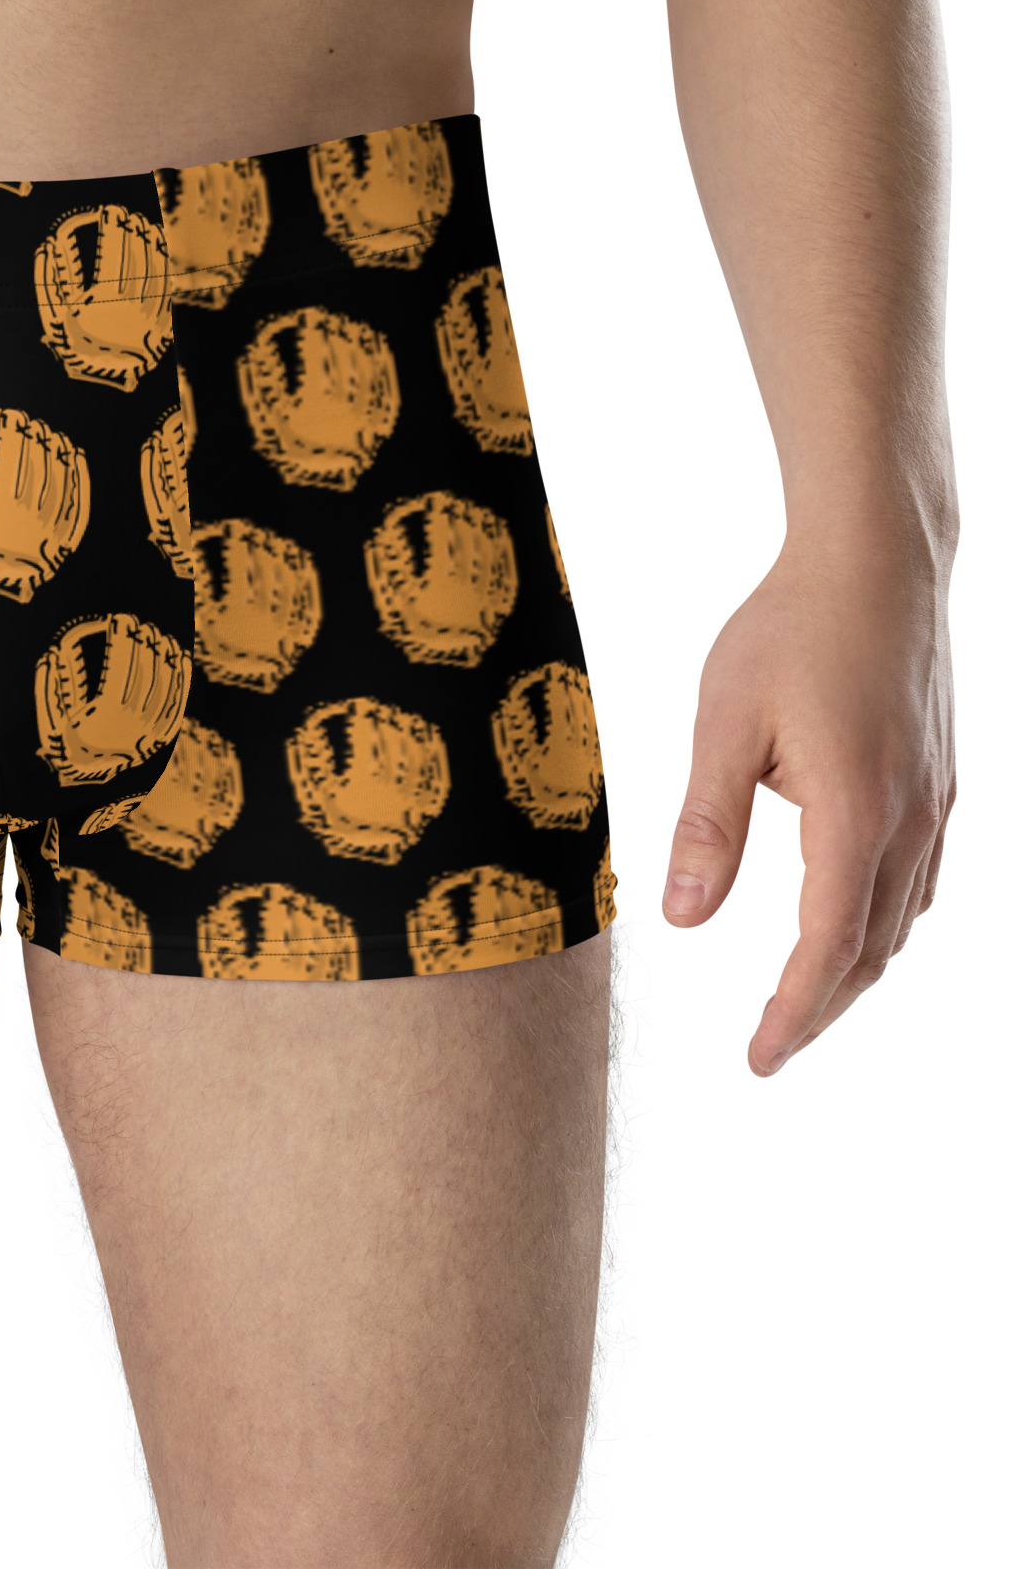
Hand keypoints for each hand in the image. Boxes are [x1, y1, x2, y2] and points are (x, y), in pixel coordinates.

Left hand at [663, 528, 954, 1073]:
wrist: (877, 560)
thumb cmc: (791, 630)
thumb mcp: (725, 725)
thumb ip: (706, 825)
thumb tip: (681, 917)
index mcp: (855, 815)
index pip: (826, 947)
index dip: (792, 1011)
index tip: (757, 1059)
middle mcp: (910, 819)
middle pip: (871, 948)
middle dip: (821, 1006)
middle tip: (771, 1046)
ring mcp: (935, 799)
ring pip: (902, 917)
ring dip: (856, 968)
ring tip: (803, 1000)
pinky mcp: (938, 777)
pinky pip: (920, 875)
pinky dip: (882, 919)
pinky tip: (853, 920)